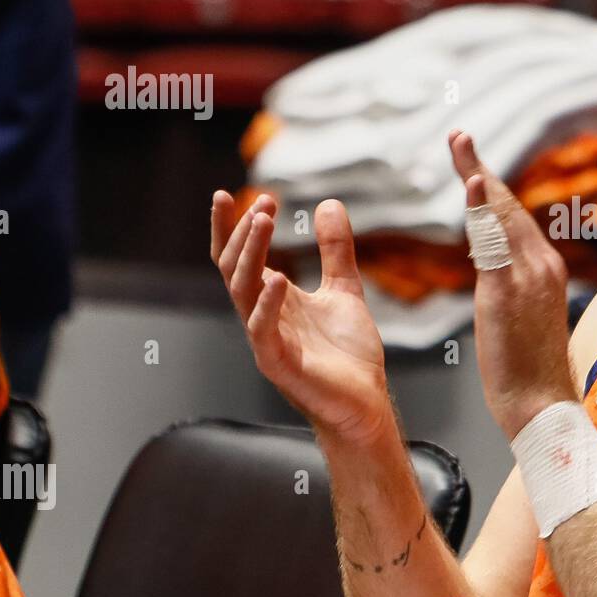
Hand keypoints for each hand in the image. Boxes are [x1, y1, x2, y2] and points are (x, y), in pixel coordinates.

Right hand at [210, 191, 390, 447]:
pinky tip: (278, 277)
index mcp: (273, 300)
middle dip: (241, 233)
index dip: (231, 228)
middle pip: (233, 269)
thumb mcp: (344, 289)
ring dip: (249, 255)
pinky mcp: (279, 363)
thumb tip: (329, 204)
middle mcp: (262, 317)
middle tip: (261, 202)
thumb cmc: (349, 354)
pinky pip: (263, 330)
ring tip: (261, 222)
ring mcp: (267, 340)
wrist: (366, 402)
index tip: (232, 194)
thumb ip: (334, 250)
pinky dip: (267, 303)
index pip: (239, 259)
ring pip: (242, 292)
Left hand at [447, 130, 577, 438]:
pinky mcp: (509, 290)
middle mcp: (542, 264)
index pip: (514, 217)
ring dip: (477, 175)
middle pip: (507, 205)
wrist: (541, 406)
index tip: (471, 162)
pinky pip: (493, 241)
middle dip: (479, 168)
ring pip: (500, 215)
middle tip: (458, 136)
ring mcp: (528, 275)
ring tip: (458, 145)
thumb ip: (512, 284)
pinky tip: (472, 183)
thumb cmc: (529, 370)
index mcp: (545, 268)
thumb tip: (494, 268)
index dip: (490, 187)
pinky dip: (482, 208)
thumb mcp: (524, 316)